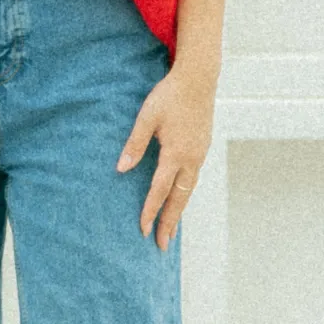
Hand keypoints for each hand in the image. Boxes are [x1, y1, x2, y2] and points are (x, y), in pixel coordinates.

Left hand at [117, 65, 213, 250]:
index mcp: (176, 153)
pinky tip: (179, 199)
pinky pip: (192, 179)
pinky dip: (185, 195)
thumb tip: (121, 170)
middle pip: (179, 199)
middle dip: (170, 223)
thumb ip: (134, 144)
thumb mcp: (146, 117)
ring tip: (171, 229)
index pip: (159, 190)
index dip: (150, 211)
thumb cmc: (169, 95)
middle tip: (162, 245)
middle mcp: (191, 159)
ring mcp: (200, 154)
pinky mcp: (202, 148)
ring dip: (178, 211)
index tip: (143, 230)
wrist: (199, 79)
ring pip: (188, 190)